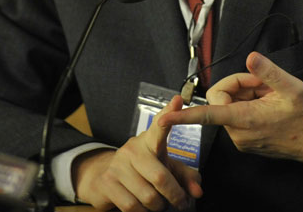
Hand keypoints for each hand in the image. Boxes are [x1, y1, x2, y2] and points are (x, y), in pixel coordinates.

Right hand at [73, 95, 202, 210]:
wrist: (104, 179)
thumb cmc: (142, 171)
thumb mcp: (164, 169)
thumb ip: (184, 178)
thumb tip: (198, 191)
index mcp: (149, 141)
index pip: (160, 126)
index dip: (169, 113)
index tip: (178, 100)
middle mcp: (133, 149)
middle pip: (161, 178)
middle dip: (175, 196)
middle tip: (181, 203)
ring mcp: (118, 165)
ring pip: (148, 197)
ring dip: (159, 207)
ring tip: (159, 204)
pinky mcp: (107, 183)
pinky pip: (132, 206)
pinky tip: (143, 208)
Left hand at [158, 51, 302, 170]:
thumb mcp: (292, 88)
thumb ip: (268, 72)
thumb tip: (251, 58)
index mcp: (246, 120)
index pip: (208, 115)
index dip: (184, 115)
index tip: (165, 117)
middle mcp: (239, 133)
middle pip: (221, 98)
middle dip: (239, 84)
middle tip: (263, 84)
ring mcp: (242, 138)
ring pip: (230, 105)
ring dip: (247, 95)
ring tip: (271, 97)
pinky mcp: (247, 139)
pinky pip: (238, 114)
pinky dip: (250, 104)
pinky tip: (269, 105)